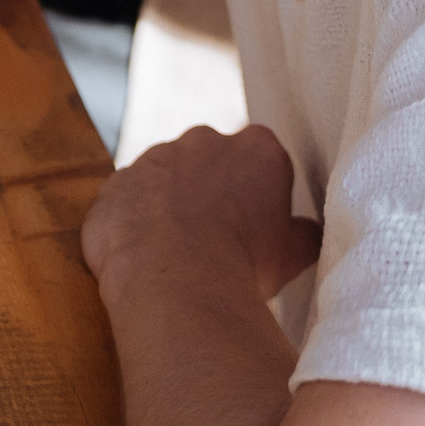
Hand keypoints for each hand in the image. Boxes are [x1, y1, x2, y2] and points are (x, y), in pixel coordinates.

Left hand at [83, 125, 321, 309]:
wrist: (176, 285)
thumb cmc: (243, 266)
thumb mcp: (294, 254)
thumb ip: (303, 233)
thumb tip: (308, 233)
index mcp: (256, 148)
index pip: (263, 160)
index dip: (259, 193)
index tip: (255, 224)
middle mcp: (202, 140)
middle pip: (211, 161)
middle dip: (213, 191)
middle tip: (217, 238)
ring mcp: (153, 158)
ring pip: (166, 179)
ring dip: (171, 205)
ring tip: (177, 252)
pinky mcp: (116, 184)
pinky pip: (127, 201)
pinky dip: (134, 222)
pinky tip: (144, 256)